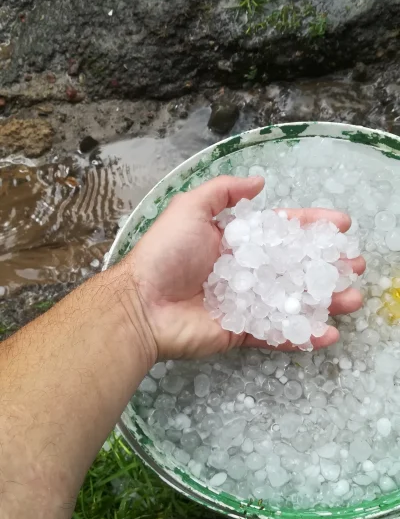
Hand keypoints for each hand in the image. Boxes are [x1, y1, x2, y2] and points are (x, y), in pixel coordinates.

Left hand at [126, 176, 364, 358]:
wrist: (141, 304)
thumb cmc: (165, 254)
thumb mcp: (189, 208)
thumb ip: (223, 191)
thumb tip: (259, 182)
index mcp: (236, 242)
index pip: (283, 231)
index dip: (312, 227)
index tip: (342, 226)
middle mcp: (245, 271)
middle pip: (295, 267)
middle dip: (327, 266)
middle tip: (355, 267)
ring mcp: (246, 303)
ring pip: (293, 301)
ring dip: (325, 301)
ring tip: (353, 300)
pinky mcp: (241, 332)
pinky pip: (277, 333)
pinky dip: (303, 336)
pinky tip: (328, 333)